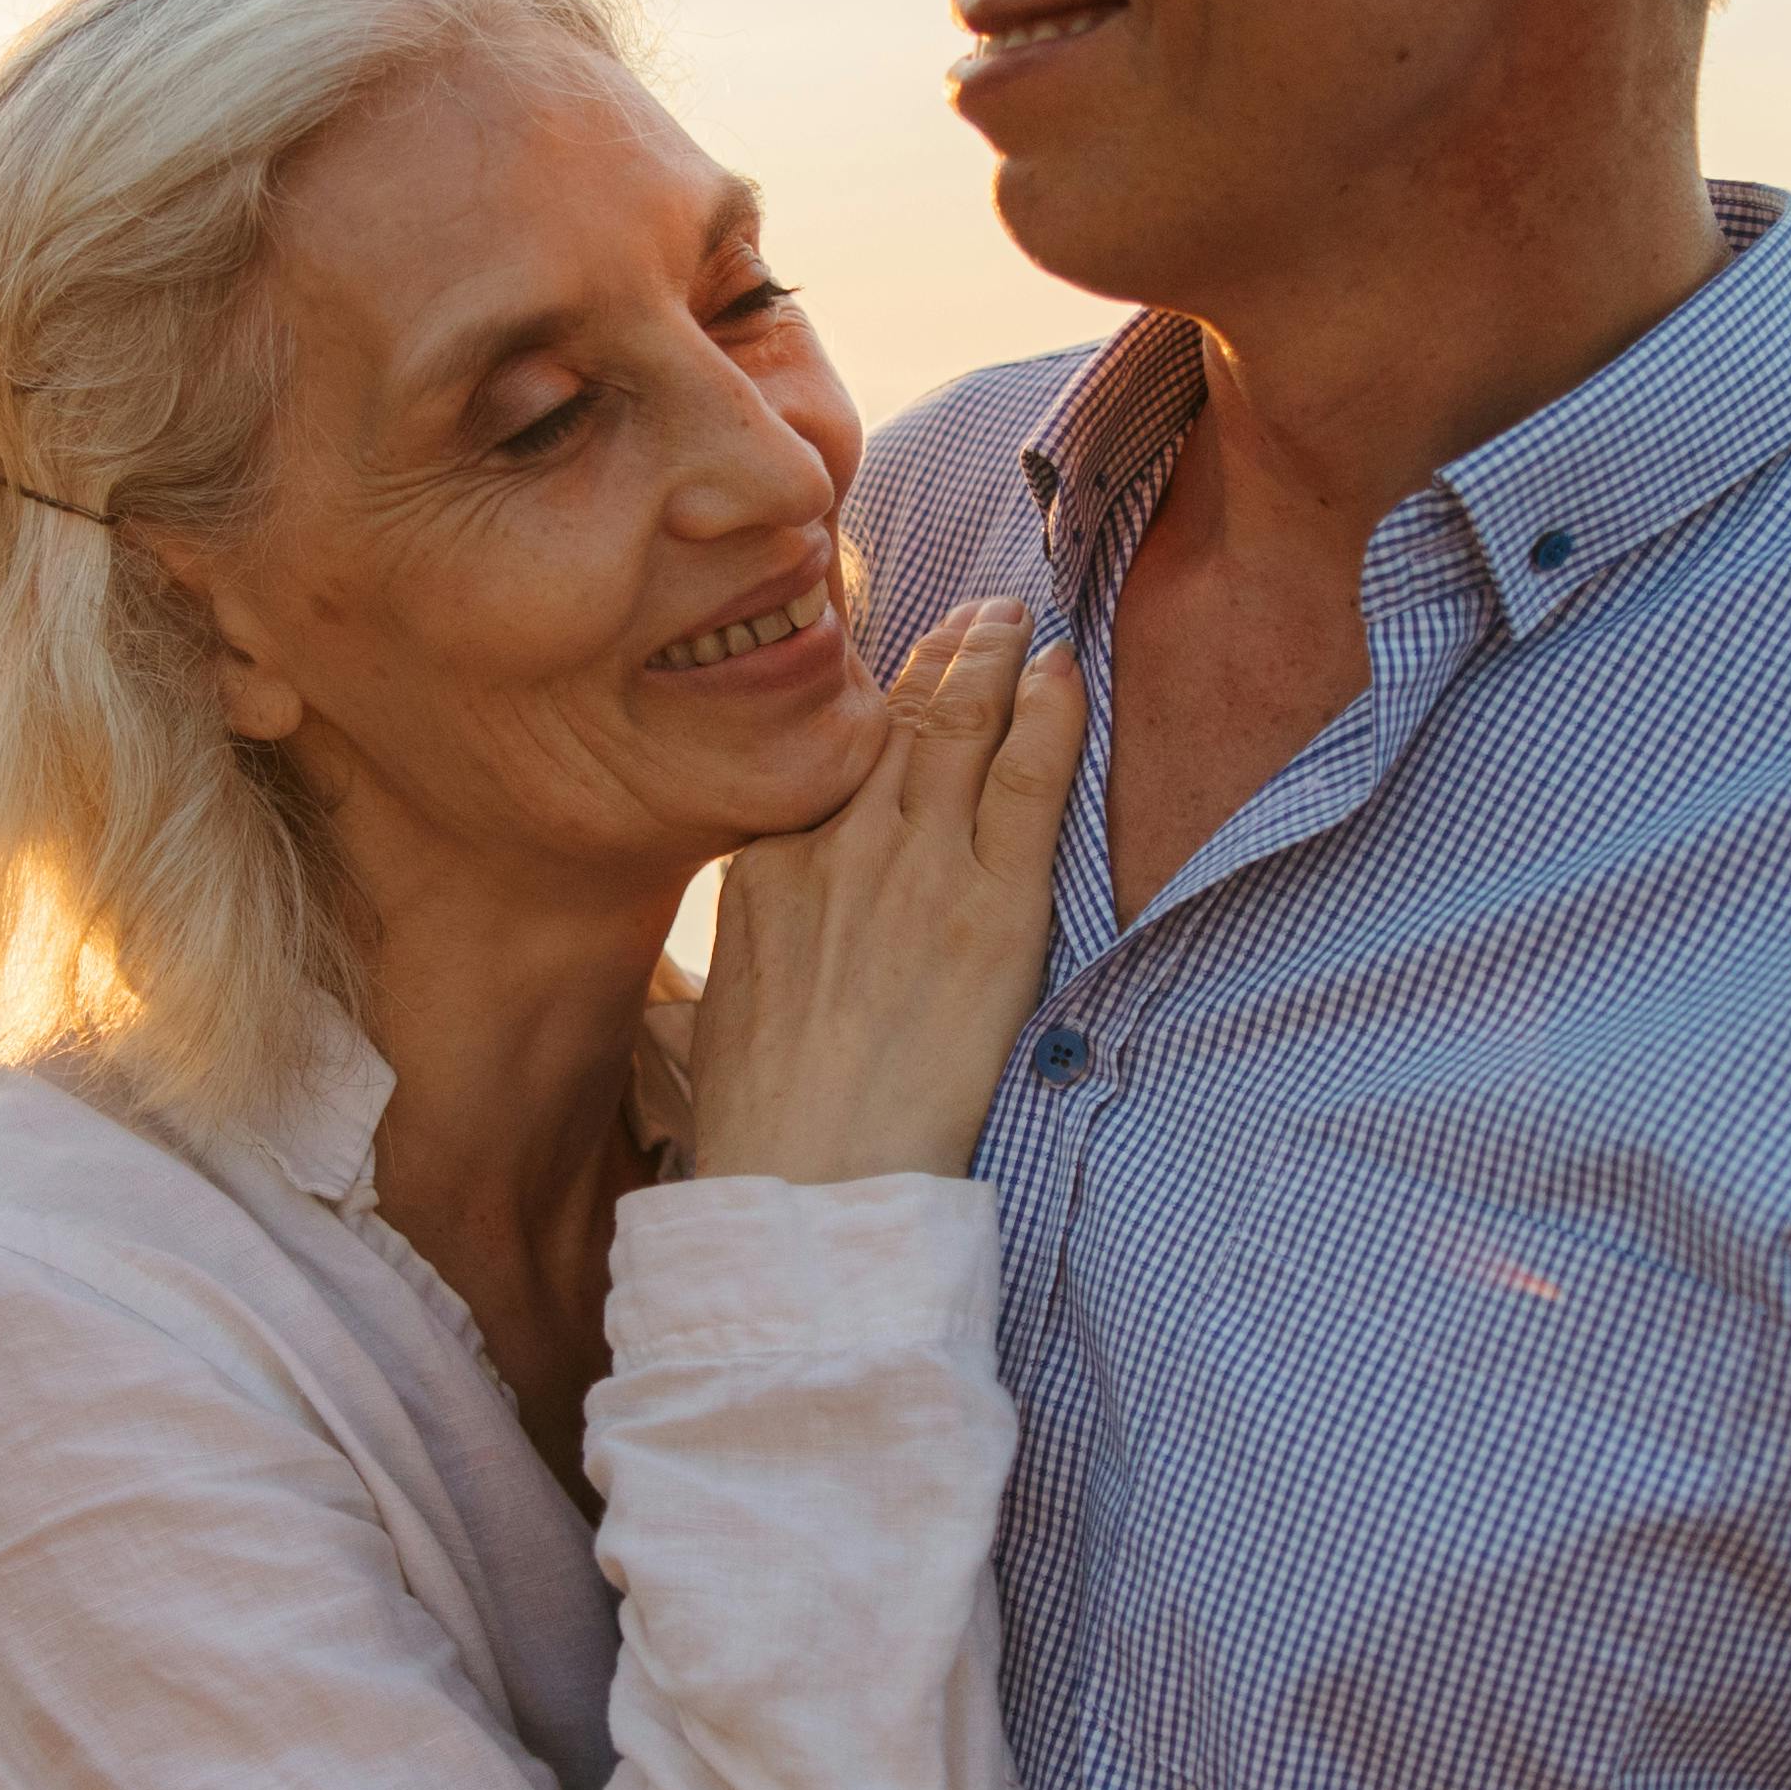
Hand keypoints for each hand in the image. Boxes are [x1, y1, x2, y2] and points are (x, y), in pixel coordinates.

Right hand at [686, 599, 1078, 1188]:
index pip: (825, 752)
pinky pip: (1027, 779)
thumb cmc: (768, 1119)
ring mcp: (918, 868)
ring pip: (957, 726)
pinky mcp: (993, 907)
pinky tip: (1062, 669)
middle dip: (940, 650)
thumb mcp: (728, 1000)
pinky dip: (1047, 714)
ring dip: (992, 657)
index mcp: (767, 864)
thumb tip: (765, 921)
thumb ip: (760, 930)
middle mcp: (837, 844)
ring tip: (1017, 618)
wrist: (811, 1180)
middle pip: (891, 717)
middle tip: (977, 610)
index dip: (866, 693)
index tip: (894, 658)